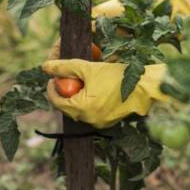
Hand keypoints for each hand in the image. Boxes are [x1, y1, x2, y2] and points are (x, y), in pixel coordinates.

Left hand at [41, 60, 174, 127]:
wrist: (144, 88)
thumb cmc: (117, 76)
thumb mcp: (88, 68)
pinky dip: (89, 102)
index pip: (56, 101)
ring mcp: (99, 123)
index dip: (52, 88)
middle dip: (65, 92)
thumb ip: (65, 67)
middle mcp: (88, 120)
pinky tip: (95, 89)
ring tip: (82, 82)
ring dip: (77, 97)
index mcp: (81, 109)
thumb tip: (45, 66)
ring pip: (80, 110)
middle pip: (68, 106)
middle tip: (67, 78)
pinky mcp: (109, 122)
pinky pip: (92, 112)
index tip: (53, 77)